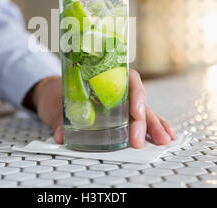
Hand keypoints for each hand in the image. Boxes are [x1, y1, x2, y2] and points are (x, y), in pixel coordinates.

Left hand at [30, 69, 174, 147]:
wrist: (52, 93)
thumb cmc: (57, 92)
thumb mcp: (55, 104)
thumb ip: (60, 119)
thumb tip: (61, 134)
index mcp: (104, 76)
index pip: (128, 80)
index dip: (135, 95)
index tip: (135, 112)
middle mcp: (117, 88)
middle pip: (138, 100)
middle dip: (144, 120)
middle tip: (138, 140)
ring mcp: (121, 102)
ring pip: (143, 111)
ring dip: (154, 126)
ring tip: (164, 140)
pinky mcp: (120, 116)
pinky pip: (139, 120)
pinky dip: (151, 128)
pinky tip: (163, 136)